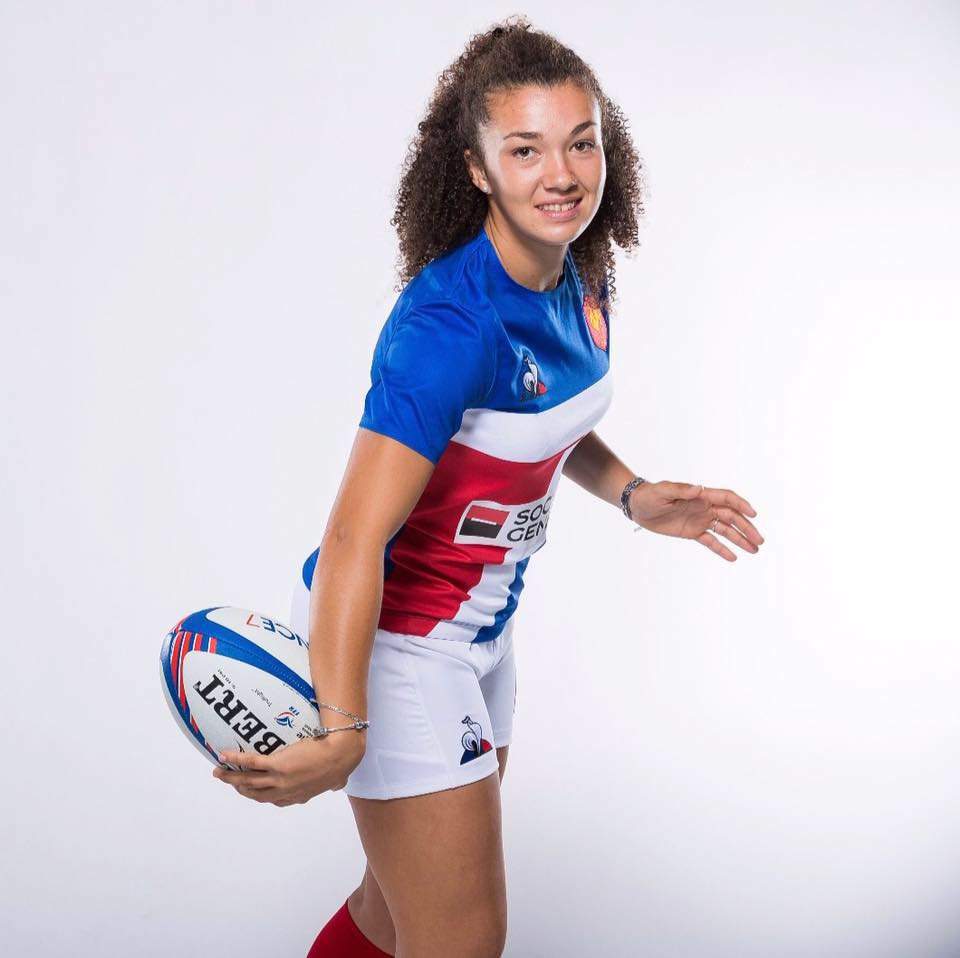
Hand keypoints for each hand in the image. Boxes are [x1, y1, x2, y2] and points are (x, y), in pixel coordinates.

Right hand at [212, 732, 364, 806]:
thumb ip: (334, 784)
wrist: (341, 753)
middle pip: (257, 794)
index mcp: (299, 795)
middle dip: (241, 790)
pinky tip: (224, 755)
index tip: (255, 793)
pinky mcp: (278, 765)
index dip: (264, 797)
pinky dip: (236, 760)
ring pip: (249, 782)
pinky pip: (252, 763)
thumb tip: (338, 784)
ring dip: (231, 778)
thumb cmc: (342, 763)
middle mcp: (286, 790)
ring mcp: (280, 779)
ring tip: (218, 772)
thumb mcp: (337, 780)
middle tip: (231, 783)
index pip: (277, 800)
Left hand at [629, 480, 763, 561]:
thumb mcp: (663, 491)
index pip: (727, 498)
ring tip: (754, 550)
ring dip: (740, 539)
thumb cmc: (649, 495)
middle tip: (760, 541)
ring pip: (725, 530)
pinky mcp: (692, 532)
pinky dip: (722, 549)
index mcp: (701, 495)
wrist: (636, 506)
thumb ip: (681, 490)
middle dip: (747, 528)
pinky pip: (710, 541)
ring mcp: (700, 520)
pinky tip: (734, 558)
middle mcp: (704, 507)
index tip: (753, 515)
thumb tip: (699, 488)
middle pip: (732, 517)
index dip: (741, 505)